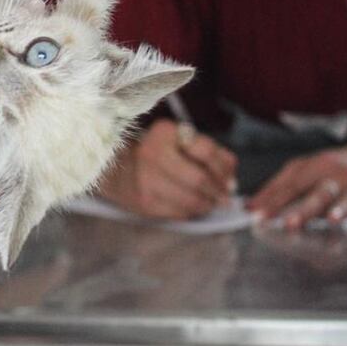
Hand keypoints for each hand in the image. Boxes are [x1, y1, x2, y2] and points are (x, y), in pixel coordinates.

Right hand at [102, 119, 237, 219]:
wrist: (114, 170)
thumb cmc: (156, 152)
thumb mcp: (178, 140)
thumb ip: (208, 151)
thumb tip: (231, 176)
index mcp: (164, 133)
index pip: (206, 150)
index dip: (224, 167)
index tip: (229, 177)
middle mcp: (152, 154)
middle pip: (200, 178)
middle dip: (218, 190)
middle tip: (225, 195)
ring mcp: (147, 181)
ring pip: (192, 199)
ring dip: (209, 204)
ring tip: (213, 202)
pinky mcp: (145, 203)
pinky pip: (180, 212)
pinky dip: (194, 211)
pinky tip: (196, 207)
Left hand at [246, 141, 346, 229]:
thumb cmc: (330, 168)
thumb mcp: (302, 170)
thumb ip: (276, 188)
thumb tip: (248, 208)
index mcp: (315, 167)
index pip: (293, 186)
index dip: (276, 202)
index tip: (260, 218)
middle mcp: (338, 174)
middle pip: (320, 192)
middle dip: (306, 209)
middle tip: (290, 223)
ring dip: (341, 208)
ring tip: (332, 219)